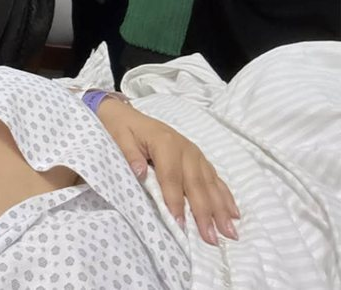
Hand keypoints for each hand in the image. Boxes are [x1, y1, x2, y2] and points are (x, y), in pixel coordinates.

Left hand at [96, 98, 239, 245]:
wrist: (127, 115)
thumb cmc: (122, 130)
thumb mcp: (119, 138)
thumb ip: (130, 155)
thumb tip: (139, 173)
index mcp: (165, 144)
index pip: (171, 177)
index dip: (175, 201)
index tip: (179, 223)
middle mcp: (185, 149)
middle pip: (196, 184)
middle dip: (205, 213)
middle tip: (212, 238)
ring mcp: (195, 154)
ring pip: (210, 184)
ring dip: (221, 209)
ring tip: (230, 232)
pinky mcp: (199, 158)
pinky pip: (215, 179)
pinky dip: (225, 196)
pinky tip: (234, 213)